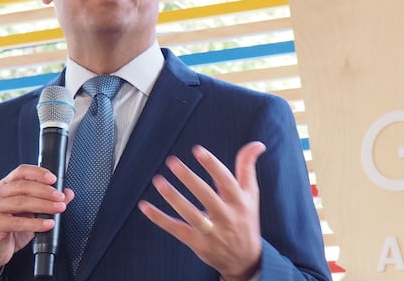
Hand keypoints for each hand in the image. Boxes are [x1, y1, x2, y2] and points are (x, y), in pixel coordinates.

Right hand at [0, 165, 73, 280]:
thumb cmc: (10, 229)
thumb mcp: (31, 213)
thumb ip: (48, 201)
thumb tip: (68, 193)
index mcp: (5, 186)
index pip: (21, 171)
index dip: (38, 173)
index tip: (54, 179)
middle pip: (23, 186)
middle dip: (45, 191)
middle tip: (60, 197)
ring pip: (22, 202)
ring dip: (44, 204)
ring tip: (58, 208)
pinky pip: (18, 222)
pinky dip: (36, 223)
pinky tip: (48, 224)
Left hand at [138, 141, 265, 280]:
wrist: (245, 259)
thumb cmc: (246, 220)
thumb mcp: (251, 194)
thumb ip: (248, 168)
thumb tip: (257, 144)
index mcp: (239, 201)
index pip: (226, 180)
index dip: (212, 165)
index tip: (197, 150)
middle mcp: (226, 215)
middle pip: (206, 195)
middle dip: (189, 178)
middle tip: (172, 162)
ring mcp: (212, 231)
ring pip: (190, 214)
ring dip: (173, 197)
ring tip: (159, 181)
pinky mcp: (198, 243)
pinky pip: (176, 229)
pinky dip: (160, 218)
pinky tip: (146, 206)